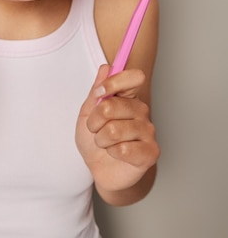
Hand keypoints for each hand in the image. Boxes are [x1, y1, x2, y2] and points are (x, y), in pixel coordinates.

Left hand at [76, 64, 159, 199]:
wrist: (99, 169)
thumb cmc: (95, 139)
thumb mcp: (88, 113)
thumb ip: (97, 91)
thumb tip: (105, 68)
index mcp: (128, 97)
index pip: (133, 77)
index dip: (113, 83)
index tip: (98, 94)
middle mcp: (141, 111)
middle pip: (112, 106)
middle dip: (94, 121)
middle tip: (96, 129)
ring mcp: (148, 131)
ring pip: (114, 130)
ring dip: (101, 139)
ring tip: (105, 143)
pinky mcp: (151, 152)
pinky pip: (123, 149)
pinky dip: (112, 152)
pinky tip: (116, 154)